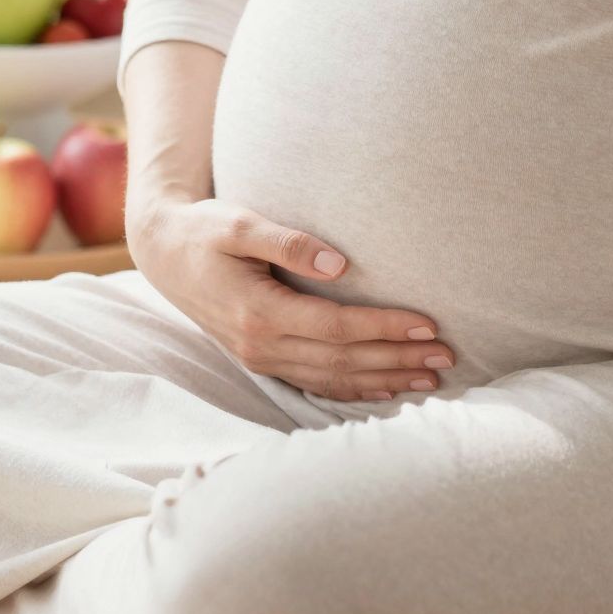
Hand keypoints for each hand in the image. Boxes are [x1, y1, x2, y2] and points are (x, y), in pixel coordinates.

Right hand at [127, 199, 455, 401]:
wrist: (165, 252)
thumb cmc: (206, 230)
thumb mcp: (239, 223)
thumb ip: (288, 241)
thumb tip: (339, 263)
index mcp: (259, 313)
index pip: (337, 327)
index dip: (385, 327)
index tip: (428, 324)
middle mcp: (261, 346)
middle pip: (344, 360)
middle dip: (399, 359)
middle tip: (448, 356)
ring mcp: (262, 359)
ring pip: (334, 379)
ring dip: (385, 378)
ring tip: (432, 377)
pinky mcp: (264, 360)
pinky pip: (316, 384)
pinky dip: (355, 389)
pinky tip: (386, 390)